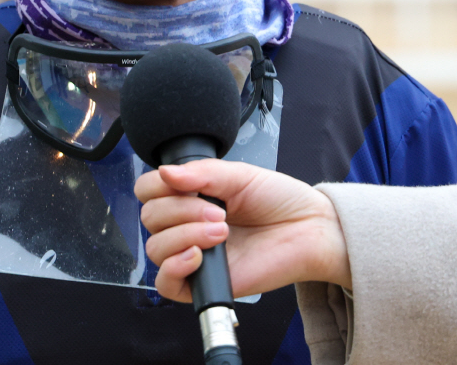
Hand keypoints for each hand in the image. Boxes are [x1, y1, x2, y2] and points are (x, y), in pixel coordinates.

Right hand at [135, 159, 349, 301]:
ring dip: (184, 235)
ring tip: (221, 232)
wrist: (308, 229)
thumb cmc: (279, 200)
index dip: (157, 186)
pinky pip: (165, 283)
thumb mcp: (239, 175)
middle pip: (150, 218)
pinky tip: (198, 256)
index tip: (182, 183)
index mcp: (190, 195)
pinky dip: (174, 267)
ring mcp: (193, 254)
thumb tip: (165, 173)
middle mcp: (186, 225)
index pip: (148, 191)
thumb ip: (201, 173)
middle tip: (217, 212)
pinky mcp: (203, 283)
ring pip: (155, 248)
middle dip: (180, 210)